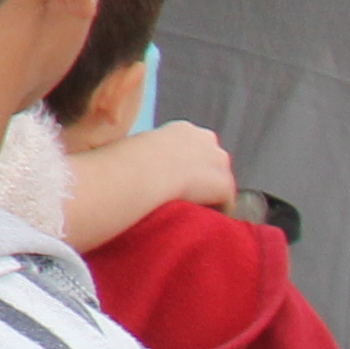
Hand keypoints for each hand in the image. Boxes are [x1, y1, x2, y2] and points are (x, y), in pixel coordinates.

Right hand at [64, 118, 234, 248]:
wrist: (138, 173)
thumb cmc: (124, 162)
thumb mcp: (133, 148)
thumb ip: (145, 154)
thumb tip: (127, 166)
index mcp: (183, 129)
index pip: (195, 148)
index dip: (185, 167)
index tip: (172, 181)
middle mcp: (206, 139)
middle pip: (213, 163)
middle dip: (203, 178)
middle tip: (182, 197)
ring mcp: (219, 161)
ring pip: (221, 183)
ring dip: (209, 196)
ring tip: (189, 210)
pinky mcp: (224, 184)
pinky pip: (225, 205)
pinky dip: (214, 213)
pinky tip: (197, 219)